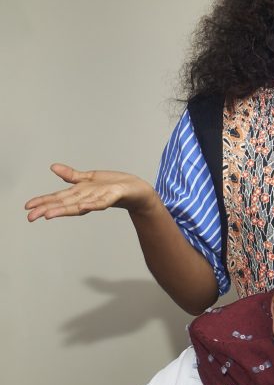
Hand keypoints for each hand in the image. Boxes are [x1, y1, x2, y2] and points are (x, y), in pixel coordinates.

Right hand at [25, 163, 158, 220]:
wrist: (136, 190)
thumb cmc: (113, 184)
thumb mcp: (89, 178)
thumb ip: (71, 175)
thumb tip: (53, 167)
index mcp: (80, 193)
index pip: (58, 197)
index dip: (42, 201)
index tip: (27, 207)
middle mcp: (87, 198)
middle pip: (64, 204)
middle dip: (47, 209)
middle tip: (31, 217)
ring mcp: (99, 198)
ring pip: (79, 205)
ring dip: (64, 210)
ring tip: (49, 214)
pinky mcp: (113, 196)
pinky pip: (101, 202)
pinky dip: (92, 205)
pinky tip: (83, 206)